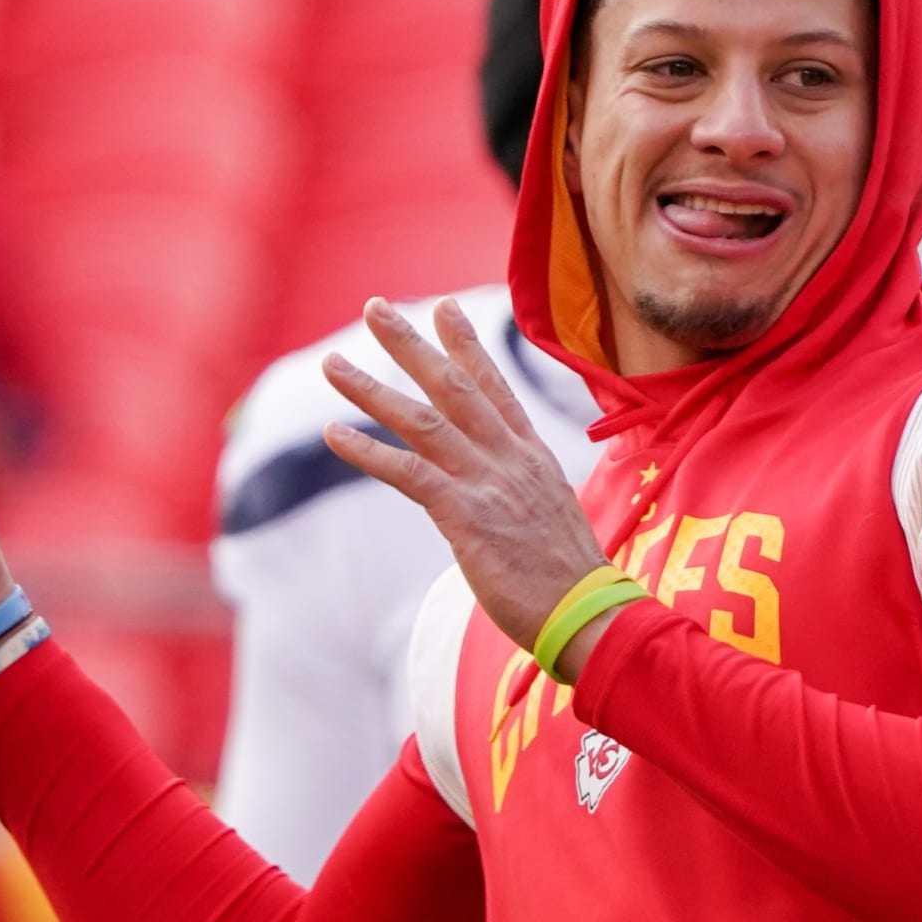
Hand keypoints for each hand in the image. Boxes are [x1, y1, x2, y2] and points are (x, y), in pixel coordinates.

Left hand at [322, 296, 607, 654]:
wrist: (589, 613)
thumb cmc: (568, 577)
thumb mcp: (550, 515)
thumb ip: (519, 491)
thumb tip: (500, 494)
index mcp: (529, 456)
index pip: (493, 386)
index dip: (465, 345)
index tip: (444, 308)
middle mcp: (508, 457)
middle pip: (453, 385)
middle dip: (411, 344)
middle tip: (375, 308)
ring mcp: (487, 483)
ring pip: (422, 420)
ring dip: (372, 389)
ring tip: (332, 364)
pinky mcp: (467, 516)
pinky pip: (409, 473)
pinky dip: (368, 450)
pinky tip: (334, 432)